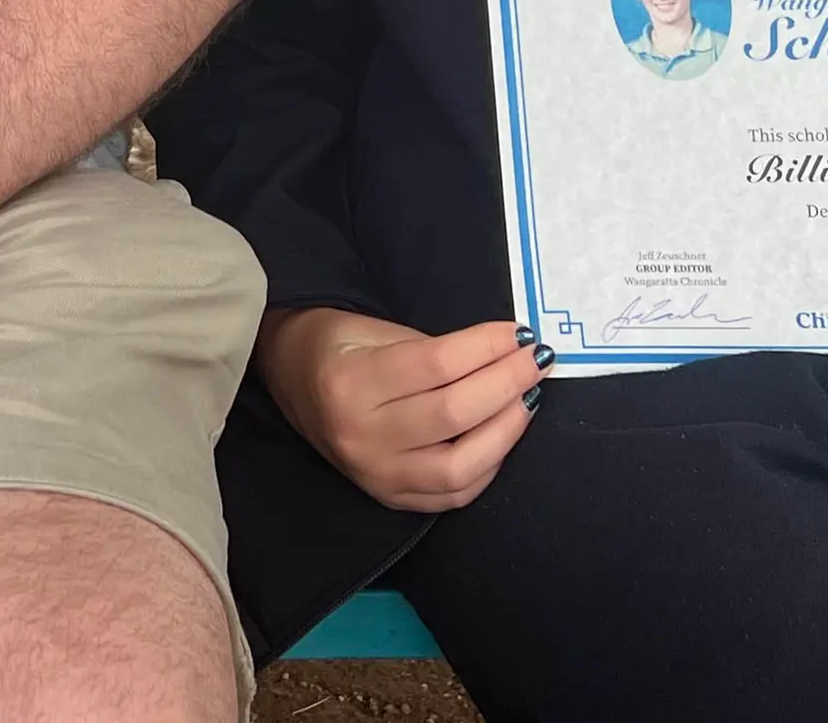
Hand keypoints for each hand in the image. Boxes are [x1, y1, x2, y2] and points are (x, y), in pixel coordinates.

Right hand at [260, 308, 547, 512]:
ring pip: (460, 468)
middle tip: (536, 360)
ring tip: (526, 399)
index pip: (437, 365)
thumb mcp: (376, 330)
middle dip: (506, 383)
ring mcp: (375, 474)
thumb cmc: (337, 345)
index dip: (487, 347)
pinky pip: (452, 494)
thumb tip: (505, 356)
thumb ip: (436, 350)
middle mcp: (361, 434)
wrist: (291, 380)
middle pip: (454, 415)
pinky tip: (501, 436)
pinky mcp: (388, 496)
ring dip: (505, 432)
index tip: (520, 334)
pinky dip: (487, 467)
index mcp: (350, 382)